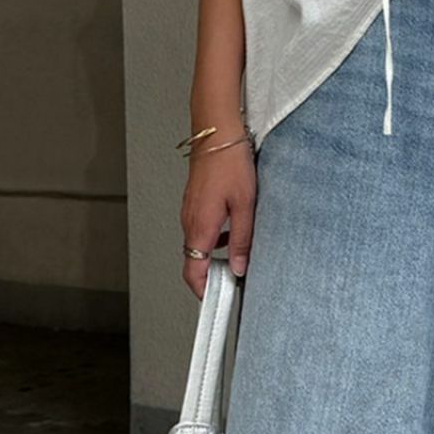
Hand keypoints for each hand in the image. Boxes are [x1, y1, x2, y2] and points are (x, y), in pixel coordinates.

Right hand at [181, 139, 256, 297]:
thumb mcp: (245, 206)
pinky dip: (214, 239)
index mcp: (199, 227)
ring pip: (198, 245)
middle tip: (233, 283)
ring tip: (238, 259)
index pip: (193, 272)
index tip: (215, 301)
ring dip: (214, 257)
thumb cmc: (229, 162)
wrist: (217, 132)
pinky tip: (233, 232)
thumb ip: (241, 239)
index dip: (203, 292)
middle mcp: (189, 221)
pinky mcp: (195, 202)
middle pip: (194, 261)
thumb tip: (241, 266)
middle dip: (211, 277)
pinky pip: (200, 229)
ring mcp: (190, 211)